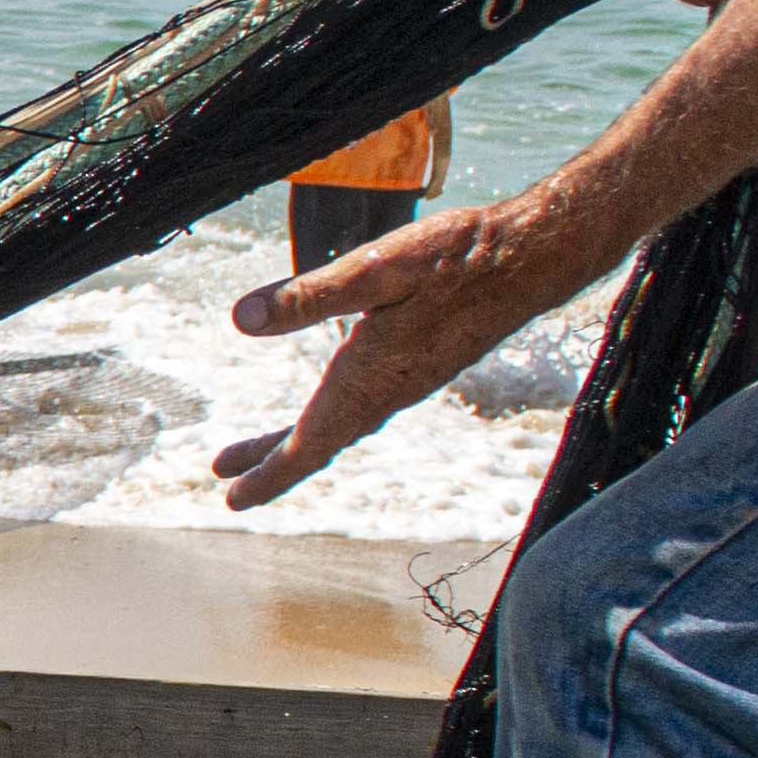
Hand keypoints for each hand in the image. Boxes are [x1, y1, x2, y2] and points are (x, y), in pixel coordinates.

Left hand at [217, 195, 562, 508]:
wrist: (531, 258)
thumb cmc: (457, 258)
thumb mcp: (374, 268)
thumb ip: (307, 297)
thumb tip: (239, 320)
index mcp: (371, 378)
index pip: (309, 444)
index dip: (269, 474)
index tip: (231, 498)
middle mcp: (390, 391)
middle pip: (320, 441)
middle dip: (272, 465)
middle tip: (227, 484)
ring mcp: (410, 380)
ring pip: (343, 424)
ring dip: (298, 442)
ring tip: (258, 453)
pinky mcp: (424, 364)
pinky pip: (366, 406)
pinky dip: (333, 418)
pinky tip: (330, 404)